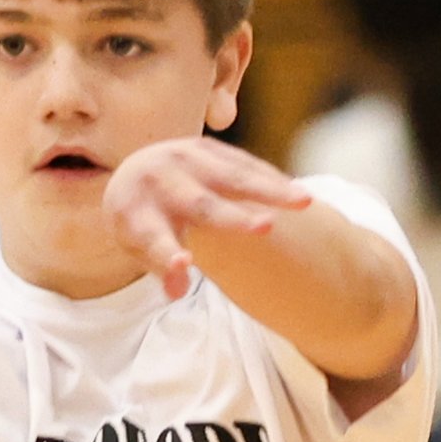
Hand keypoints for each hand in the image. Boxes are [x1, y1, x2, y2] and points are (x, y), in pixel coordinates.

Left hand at [102, 136, 313, 299]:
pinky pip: (244, 164)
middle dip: (233, 217)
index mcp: (135, 212)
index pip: (153, 237)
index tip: (184, 264)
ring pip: (233, 177)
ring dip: (270, 189)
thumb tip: (177, 293)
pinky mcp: (207, 148)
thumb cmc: (140, 224)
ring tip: (305, 202)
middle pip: (200, 204)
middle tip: (266, 228)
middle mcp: (160, 180)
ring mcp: (185, 159)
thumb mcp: (139, 249)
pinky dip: (272, 179)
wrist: (135, 172)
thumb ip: (161, 268)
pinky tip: (298, 194)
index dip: (167, 253)